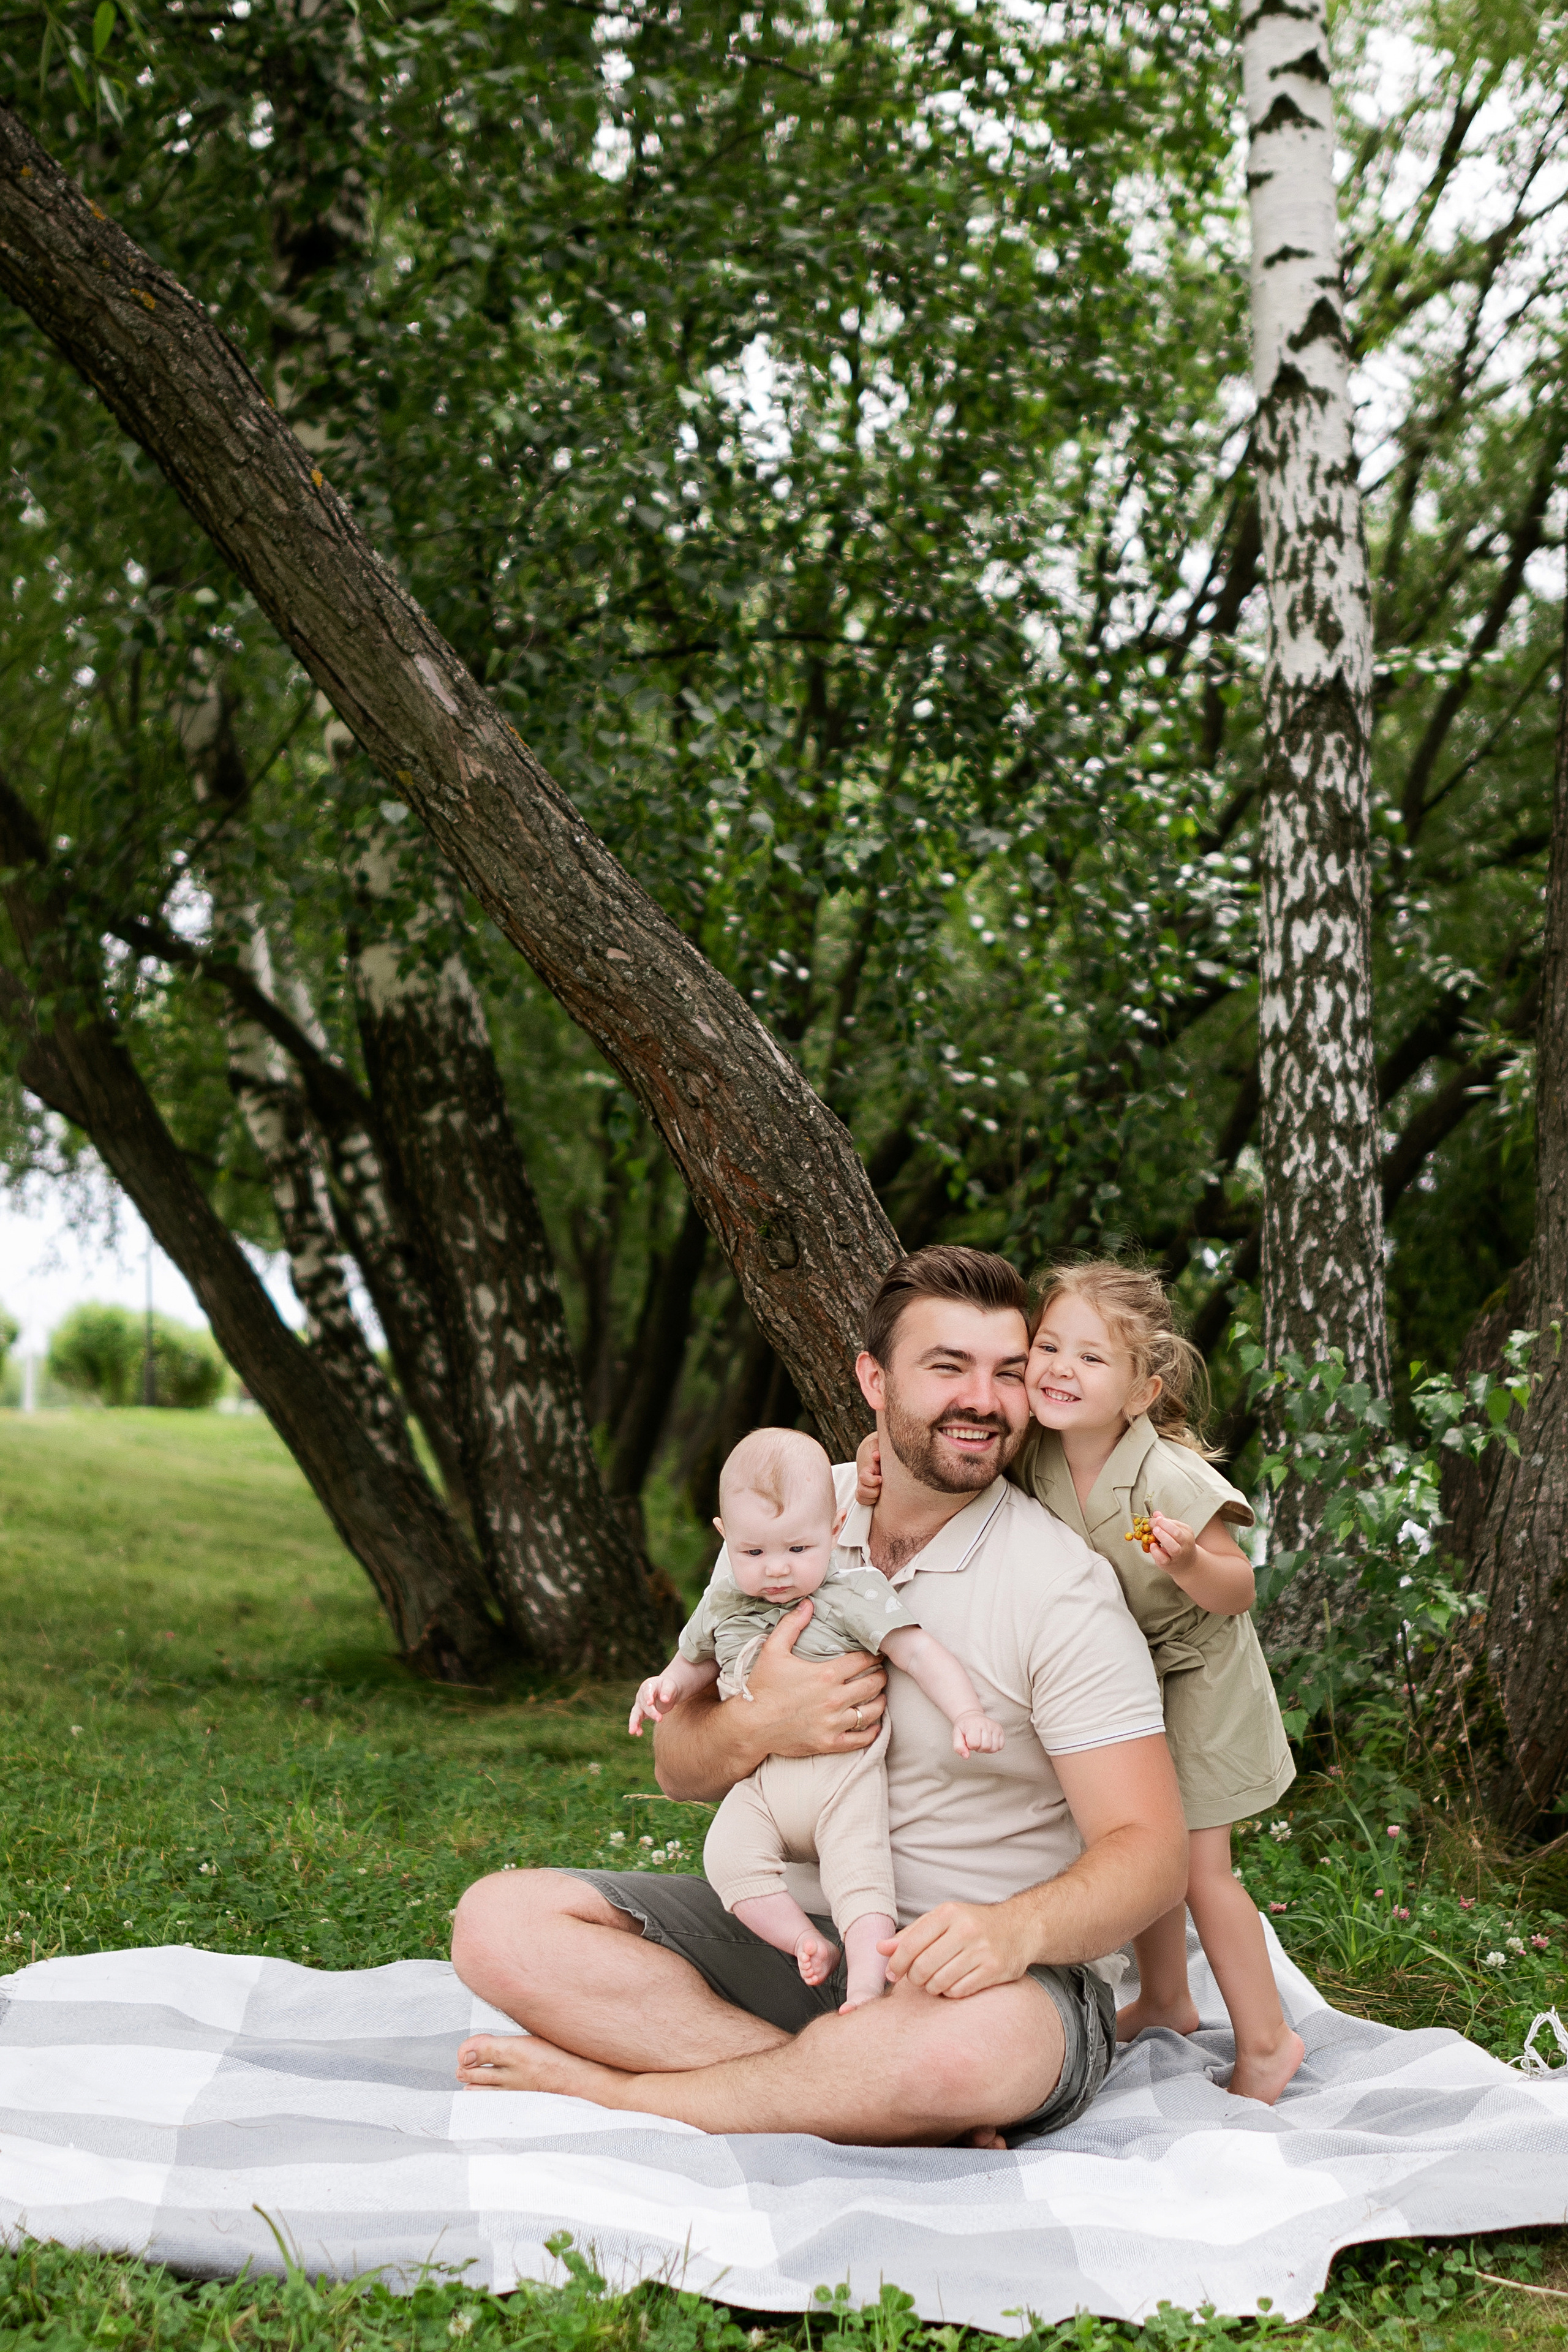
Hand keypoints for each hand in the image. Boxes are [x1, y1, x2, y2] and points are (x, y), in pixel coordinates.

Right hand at [629, 1671, 679, 1735]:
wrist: (667, 1691)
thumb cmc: (669, 1686)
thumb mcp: (671, 1686)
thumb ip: (668, 1691)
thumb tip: (665, 1699)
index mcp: (649, 1685)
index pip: (647, 1691)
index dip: (648, 1696)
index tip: (650, 1703)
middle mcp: (641, 1695)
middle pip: (644, 1704)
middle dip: (651, 1712)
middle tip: (660, 1719)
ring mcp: (640, 1704)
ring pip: (635, 1713)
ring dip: (634, 1722)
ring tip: (633, 1732)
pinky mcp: (642, 1712)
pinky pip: (638, 1720)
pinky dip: (637, 1727)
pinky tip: (638, 1734)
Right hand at [743, 1601, 886, 1756]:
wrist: (750, 1725)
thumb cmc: (762, 1687)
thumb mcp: (773, 1650)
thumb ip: (792, 1624)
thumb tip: (808, 1603)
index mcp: (825, 1674)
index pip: (863, 1661)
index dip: (873, 1655)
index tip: (875, 1654)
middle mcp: (834, 1699)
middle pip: (873, 1684)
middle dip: (879, 1676)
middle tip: (880, 1672)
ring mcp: (833, 1723)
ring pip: (871, 1711)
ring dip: (879, 1701)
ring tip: (879, 1695)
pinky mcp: (829, 1743)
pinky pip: (861, 1739)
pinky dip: (872, 1732)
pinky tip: (874, 1725)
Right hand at [854, 1430, 882, 1507]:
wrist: (870, 1453)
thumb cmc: (876, 1449)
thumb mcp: (876, 1444)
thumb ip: (877, 1447)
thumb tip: (876, 1456)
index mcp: (865, 1469)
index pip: (864, 1478)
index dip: (872, 1481)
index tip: (880, 1478)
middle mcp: (861, 1480)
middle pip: (861, 1492)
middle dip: (874, 1491)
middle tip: (882, 1483)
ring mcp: (862, 1486)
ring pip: (862, 1498)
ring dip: (874, 1496)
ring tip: (881, 1488)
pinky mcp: (864, 1493)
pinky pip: (864, 1502)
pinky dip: (871, 1501)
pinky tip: (879, 1493)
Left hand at [881, 1898, 1032, 1999]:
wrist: (1019, 1928)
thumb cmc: (973, 1924)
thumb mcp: (942, 1920)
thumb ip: (911, 1934)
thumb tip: (881, 1949)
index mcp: (948, 1913)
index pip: (910, 1944)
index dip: (896, 1963)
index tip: (891, 1973)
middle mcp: (965, 1930)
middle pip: (923, 1967)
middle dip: (914, 1978)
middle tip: (917, 1978)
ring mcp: (982, 1951)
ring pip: (939, 1983)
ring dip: (932, 1987)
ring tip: (936, 1979)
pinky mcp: (994, 1970)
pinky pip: (958, 1991)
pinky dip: (950, 1992)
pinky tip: (954, 1982)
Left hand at [951, 1709, 1003, 1757]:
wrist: (972, 1716)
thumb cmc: (964, 1728)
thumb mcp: (957, 1735)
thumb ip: (958, 1747)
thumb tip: (966, 1757)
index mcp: (974, 1725)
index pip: (975, 1744)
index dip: (970, 1746)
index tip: (969, 1741)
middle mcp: (986, 1724)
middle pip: (986, 1746)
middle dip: (979, 1749)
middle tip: (975, 1742)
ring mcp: (995, 1727)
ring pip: (994, 1748)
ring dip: (987, 1749)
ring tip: (981, 1742)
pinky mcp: (1000, 1730)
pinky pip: (1001, 1746)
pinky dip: (994, 1747)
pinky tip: (988, 1742)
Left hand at [1145, 1512, 1197, 1583]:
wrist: (1187, 1564)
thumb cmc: (1180, 1545)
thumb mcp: (1177, 1532)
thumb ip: (1167, 1523)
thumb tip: (1156, 1514)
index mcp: (1187, 1534)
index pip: (1176, 1525)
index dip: (1163, 1520)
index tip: (1154, 1519)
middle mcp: (1184, 1545)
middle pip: (1177, 1534)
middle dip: (1164, 1526)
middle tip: (1153, 1524)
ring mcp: (1177, 1556)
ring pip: (1173, 1547)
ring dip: (1162, 1537)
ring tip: (1154, 1532)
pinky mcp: (1169, 1564)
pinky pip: (1163, 1559)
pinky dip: (1156, 1552)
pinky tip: (1152, 1546)